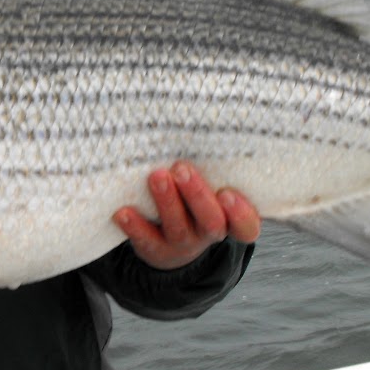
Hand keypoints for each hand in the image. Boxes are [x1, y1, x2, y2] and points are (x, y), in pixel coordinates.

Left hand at [113, 161, 260, 269]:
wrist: (172, 243)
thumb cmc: (196, 201)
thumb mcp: (212, 186)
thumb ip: (213, 167)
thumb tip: (199, 120)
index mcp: (230, 219)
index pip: (246, 226)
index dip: (240, 214)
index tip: (227, 194)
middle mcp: (209, 232)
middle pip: (211, 222)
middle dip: (196, 195)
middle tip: (182, 169)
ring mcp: (183, 243)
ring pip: (178, 227)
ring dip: (167, 201)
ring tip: (156, 176)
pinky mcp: (156, 249)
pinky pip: (146, 240)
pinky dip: (135, 226)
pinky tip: (123, 212)